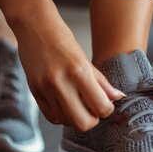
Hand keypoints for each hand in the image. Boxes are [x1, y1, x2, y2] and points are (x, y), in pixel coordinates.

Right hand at [14, 12, 124, 130]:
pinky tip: (67, 106)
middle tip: (94, 110)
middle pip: (82, 123)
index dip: (107, 110)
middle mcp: (61, 83)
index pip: (100, 107)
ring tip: (80, 105)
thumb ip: (102, 83)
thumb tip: (118, 98)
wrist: (35, 29)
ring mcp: (45, 89)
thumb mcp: (86, 60)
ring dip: (77, 118)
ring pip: (66, 122)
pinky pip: (51, 117)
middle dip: (92, 120)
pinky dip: (62, 116)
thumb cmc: (63, 41)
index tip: (106, 104)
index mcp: (79, 72)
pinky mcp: (34, 92)